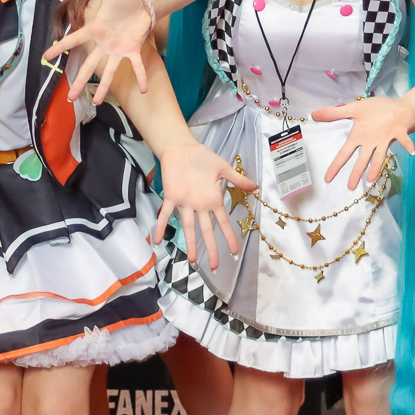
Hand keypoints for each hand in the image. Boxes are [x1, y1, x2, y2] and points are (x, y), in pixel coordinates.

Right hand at [43, 0, 153, 104]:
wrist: (141, 3)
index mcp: (94, 29)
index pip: (73, 40)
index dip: (59, 48)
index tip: (45, 58)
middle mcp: (104, 44)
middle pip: (89, 65)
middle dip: (79, 81)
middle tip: (69, 98)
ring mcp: (118, 49)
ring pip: (110, 71)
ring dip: (104, 86)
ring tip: (97, 101)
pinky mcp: (133, 49)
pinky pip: (136, 66)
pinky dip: (140, 77)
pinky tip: (142, 90)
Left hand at [153, 141, 256, 272]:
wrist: (182, 148)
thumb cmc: (202, 157)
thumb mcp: (223, 168)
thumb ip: (238, 179)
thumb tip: (257, 187)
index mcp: (212, 200)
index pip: (223, 222)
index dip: (229, 237)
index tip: (235, 251)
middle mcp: (200, 205)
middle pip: (207, 231)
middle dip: (211, 248)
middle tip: (214, 266)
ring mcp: (185, 203)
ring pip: (188, 227)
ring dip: (190, 244)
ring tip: (192, 261)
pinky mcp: (171, 197)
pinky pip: (166, 214)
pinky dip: (161, 226)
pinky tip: (157, 240)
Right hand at [310, 97, 414, 189]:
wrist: (401, 108)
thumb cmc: (379, 110)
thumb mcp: (354, 109)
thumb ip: (334, 113)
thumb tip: (313, 114)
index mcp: (360, 137)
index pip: (344, 154)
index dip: (336, 166)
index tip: (327, 180)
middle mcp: (372, 142)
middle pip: (362, 160)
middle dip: (356, 173)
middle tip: (350, 188)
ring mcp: (386, 139)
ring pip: (380, 156)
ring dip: (376, 167)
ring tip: (371, 178)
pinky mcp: (399, 132)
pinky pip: (403, 139)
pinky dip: (407, 144)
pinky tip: (411, 150)